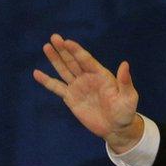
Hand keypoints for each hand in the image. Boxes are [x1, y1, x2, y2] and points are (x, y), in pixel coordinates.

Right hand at [32, 34, 142, 152]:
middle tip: (54, 37)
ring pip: (64, 70)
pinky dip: (46, 81)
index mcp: (101, 75)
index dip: (77, 51)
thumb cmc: (125, 112)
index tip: (67, 41)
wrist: (116, 128)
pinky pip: (56, 87)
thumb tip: (125, 64)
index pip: (87, 60)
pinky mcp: (70, 98)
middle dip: (64, 50)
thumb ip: (125, 81)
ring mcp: (78, 87)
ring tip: (46, 47)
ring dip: (55, 59)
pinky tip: (36, 73)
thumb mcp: (129, 97)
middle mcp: (88, 78)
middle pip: (73, 61)